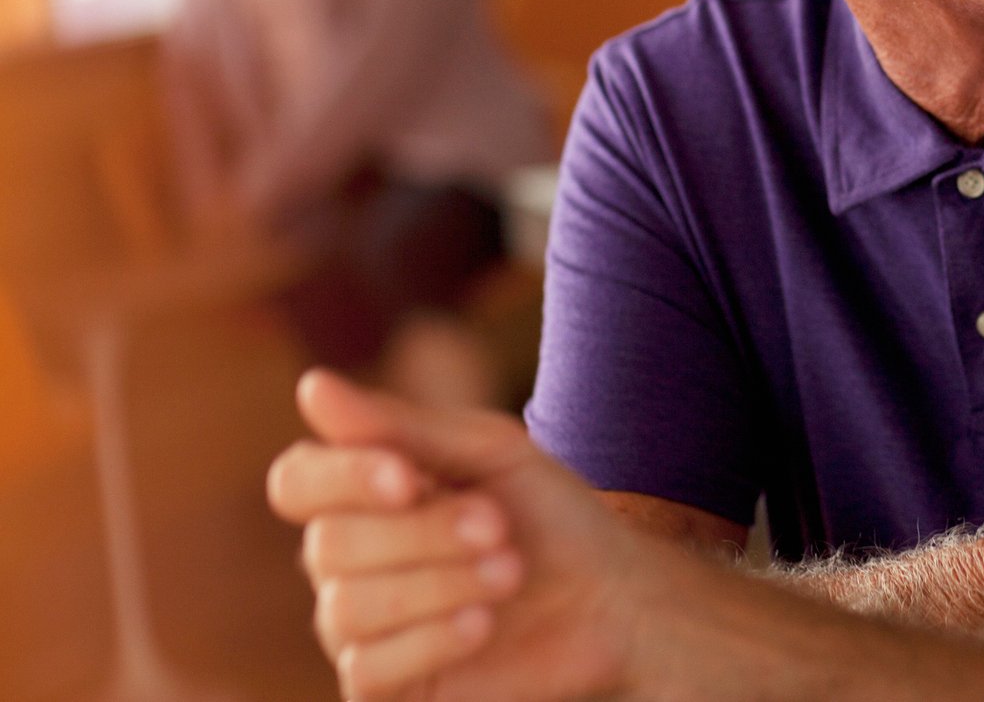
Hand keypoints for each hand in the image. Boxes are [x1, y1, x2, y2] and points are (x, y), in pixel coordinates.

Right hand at [267, 370, 669, 700]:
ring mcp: (359, 629)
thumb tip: (310, 386)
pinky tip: (484, 624)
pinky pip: (368, 669)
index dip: (342, 479)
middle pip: (328, 546)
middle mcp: (344, 562)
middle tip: (500, 527)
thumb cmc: (550, 515)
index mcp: (361, 494)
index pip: (297, 480)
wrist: (612, 598)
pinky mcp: (383, 688)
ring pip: (347, 609)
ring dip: (439, 585)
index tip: (410, 479)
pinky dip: (433, 639)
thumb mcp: (491, 454)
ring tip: (509, 572)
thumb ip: (401, 426)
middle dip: (424, 534)